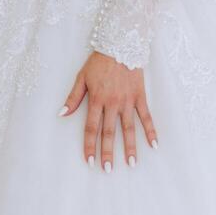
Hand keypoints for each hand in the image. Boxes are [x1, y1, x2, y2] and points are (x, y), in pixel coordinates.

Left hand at [60, 51, 156, 170]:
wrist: (120, 44)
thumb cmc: (99, 62)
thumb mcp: (82, 77)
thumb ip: (73, 97)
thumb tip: (61, 113)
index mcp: (96, 99)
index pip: (91, 128)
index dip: (89, 145)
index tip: (89, 161)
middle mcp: (112, 103)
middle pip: (109, 132)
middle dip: (108, 152)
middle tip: (108, 169)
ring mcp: (127, 101)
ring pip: (128, 128)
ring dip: (130, 147)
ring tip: (131, 164)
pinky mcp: (140, 96)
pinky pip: (146, 116)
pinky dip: (151, 131)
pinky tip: (154, 145)